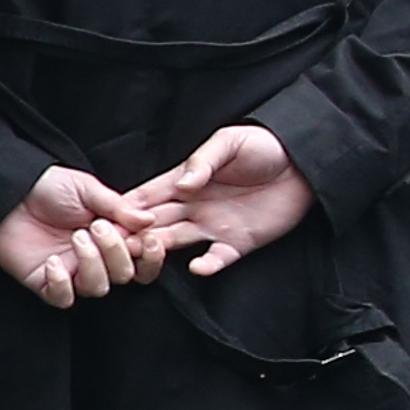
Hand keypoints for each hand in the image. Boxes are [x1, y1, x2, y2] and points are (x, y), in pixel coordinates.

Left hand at [0, 168, 148, 308]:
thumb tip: (149, 220)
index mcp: (114, 237)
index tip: (148, 239)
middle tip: (97, 226)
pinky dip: (61, 283)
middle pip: (125, 275)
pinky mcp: (46, 283)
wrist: (8, 193)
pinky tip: (52, 262)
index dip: (152, 254)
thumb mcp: (87, 189)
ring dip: (92, 263)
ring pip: (98, 287)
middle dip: (116, 252)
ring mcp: (72, 273)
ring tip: (77, 237)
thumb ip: (119, 207)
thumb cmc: (48, 188)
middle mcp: (97, 259)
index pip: (144, 258)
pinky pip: (63, 298)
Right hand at [126, 124, 315, 277]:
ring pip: (176, 240)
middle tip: (111, 243)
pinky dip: (207, 264)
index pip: (150, 195)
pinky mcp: (238, 242)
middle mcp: (194, 205)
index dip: (129, 205)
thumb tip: (182, 183)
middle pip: (155, 221)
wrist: (304, 163)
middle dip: (133, 231)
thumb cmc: (264, 146)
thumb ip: (204, 161)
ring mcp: (214, 225)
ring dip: (159, 248)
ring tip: (142, 255)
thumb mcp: (230, 142)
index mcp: (187, 180)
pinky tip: (197, 267)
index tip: (105, 216)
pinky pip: (218, 258)